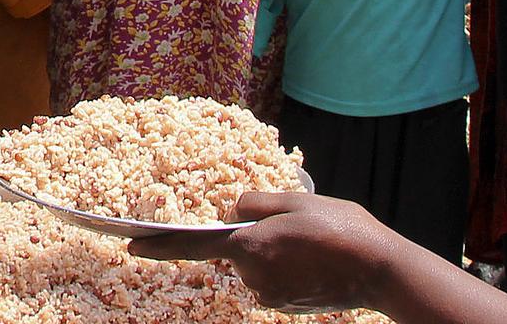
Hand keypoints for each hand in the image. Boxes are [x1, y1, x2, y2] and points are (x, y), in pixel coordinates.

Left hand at [130, 191, 393, 312]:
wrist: (377, 270)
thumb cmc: (340, 228)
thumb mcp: (297, 200)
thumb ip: (257, 203)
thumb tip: (235, 211)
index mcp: (251, 245)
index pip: (194, 244)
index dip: (159, 244)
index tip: (129, 243)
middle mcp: (253, 276)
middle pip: (238, 250)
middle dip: (256, 236)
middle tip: (300, 225)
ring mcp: (268, 296)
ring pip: (258, 263)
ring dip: (275, 250)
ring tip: (314, 240)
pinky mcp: (284, 305)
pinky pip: (274, 278)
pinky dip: (287, 265)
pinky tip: (317, 257)